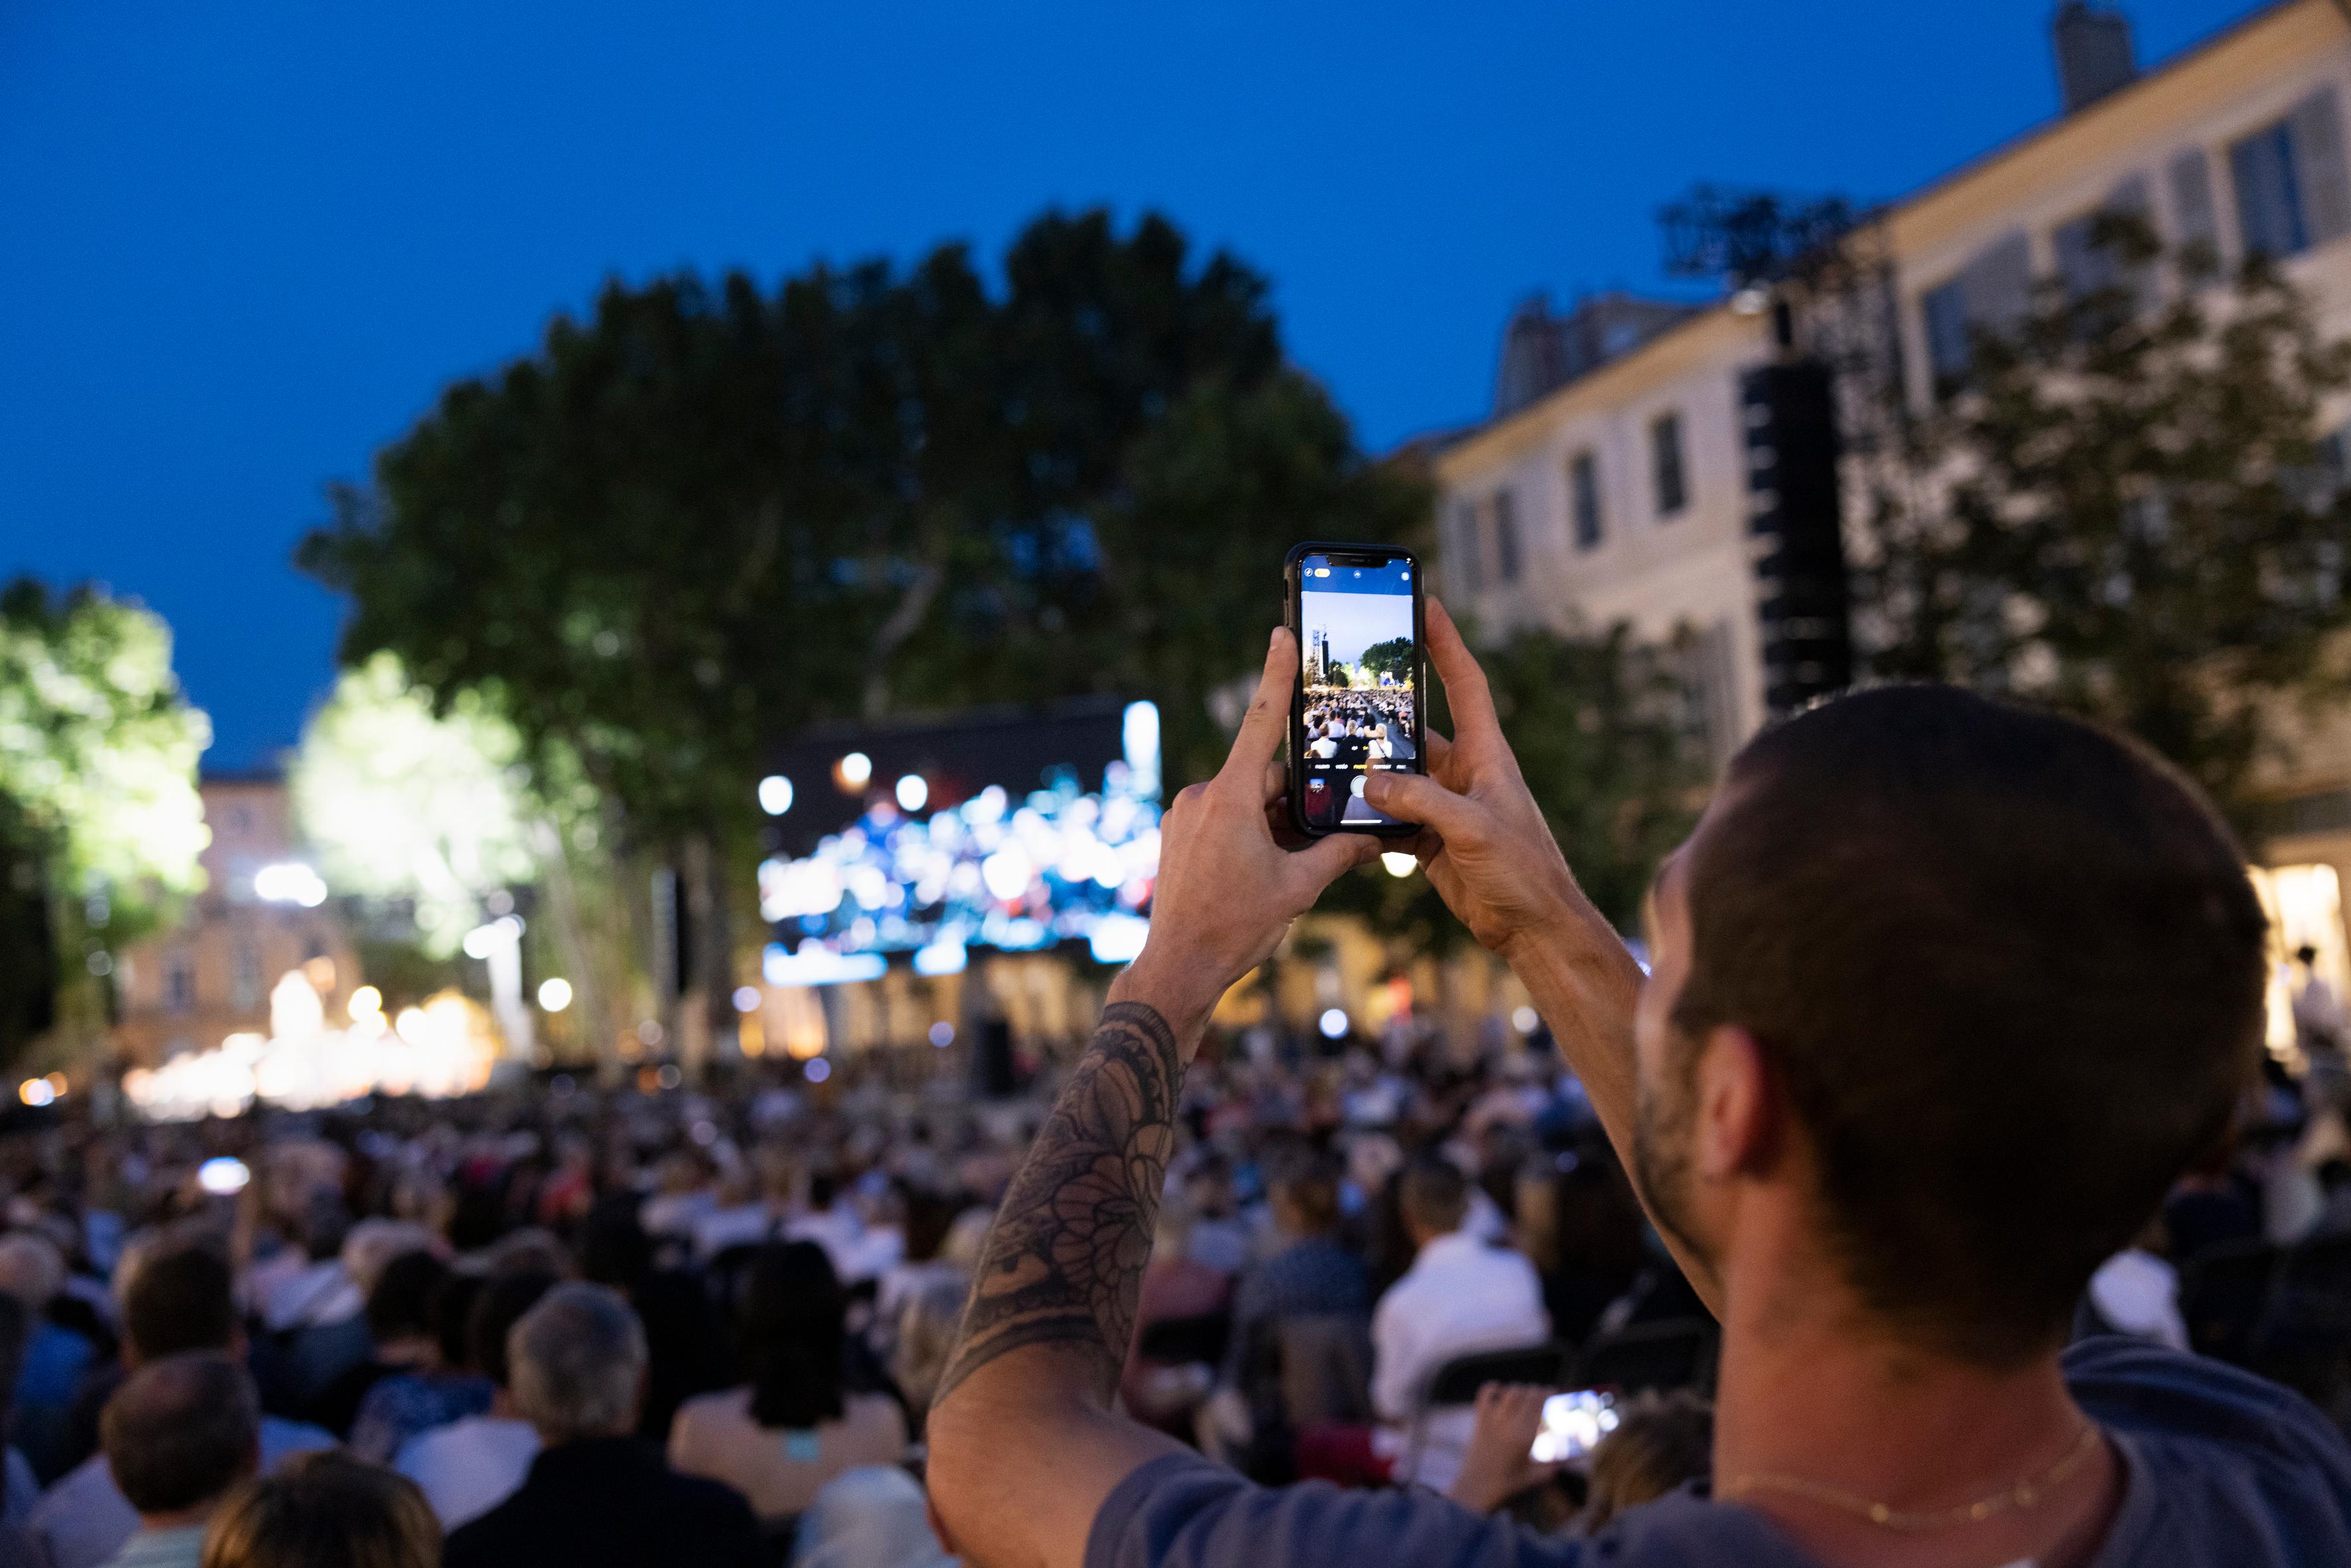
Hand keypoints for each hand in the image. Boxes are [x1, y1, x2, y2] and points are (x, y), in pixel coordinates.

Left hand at [1116, 627, 1382, 1045]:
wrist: (1178, 967)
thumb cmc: (1235, 928)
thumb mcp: (1298, 889)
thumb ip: (1338, 853)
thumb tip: (1377, 837)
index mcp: (1230, 799)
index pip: (1261, 723)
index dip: (1275, 675)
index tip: (1281, 633)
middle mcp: (1201, 797)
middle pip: (1265, 777)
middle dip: (1295, 801)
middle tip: (1321, 837)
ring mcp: (1184, 814)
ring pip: (1246, 800)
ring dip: (1273, 822)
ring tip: (1286, 868)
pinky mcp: (1177, 832)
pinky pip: (1224, 816)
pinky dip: (1250, 831)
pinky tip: (1261, 869)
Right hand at [1361, 598, 1591, 962]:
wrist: (1534, 927)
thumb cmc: (1524, 870)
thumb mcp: (1472, 829)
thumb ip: (1421, 801)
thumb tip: (1369, 781)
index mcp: (1486, 755)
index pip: (1464, 683)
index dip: (1445, 643)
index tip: (1425, 604)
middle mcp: (1464, 773)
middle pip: (1416, 728)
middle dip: (1384, 710)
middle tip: (1344, 685)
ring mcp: (1445, 805)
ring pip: (1396, 774)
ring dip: (1368, 769)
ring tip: (1328, 751)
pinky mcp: (1431, 838)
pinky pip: (1391, 814)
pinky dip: (1368, 813)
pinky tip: (1341, 810)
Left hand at [1445, 1383, 1559, 1512]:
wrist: (1477, 1487)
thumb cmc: (1507, 1484)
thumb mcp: (1534, 1476)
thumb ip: (1553, 1466)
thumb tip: (1572, 1458)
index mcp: (1525, 1436)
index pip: (1539, 1404)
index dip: (1547, 1393)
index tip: (1553, 1391)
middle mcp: (1509, 1424)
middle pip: (1526, 1394)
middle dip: (1536, 1390)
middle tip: (1540, 1392)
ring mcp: (1492, 1421)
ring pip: (1509, 1392)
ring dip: (1519, 1389)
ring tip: (1524, 1393)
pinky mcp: (1479, 1421)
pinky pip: (1484, 1395)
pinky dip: (1492, 1388)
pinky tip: (1499, 1390)